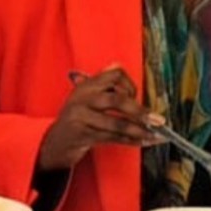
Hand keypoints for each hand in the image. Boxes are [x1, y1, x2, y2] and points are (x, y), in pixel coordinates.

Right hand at [38, 66, 159, 171]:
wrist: (54, 144)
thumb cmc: (76, 121)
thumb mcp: (85, 99)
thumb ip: (102, 86)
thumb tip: (118, 66)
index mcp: (85, 86)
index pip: (114, 75)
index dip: (129, 85)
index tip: (136, 96)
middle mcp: (81, 99)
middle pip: (116, 100)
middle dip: (139, 111)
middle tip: (157, 120)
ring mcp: (80, 118)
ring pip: (115, 123)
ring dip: (137, 130)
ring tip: (153, 135)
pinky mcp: (81, 136)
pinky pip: (111, 138)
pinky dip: (129, 141)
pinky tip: (142, 142)